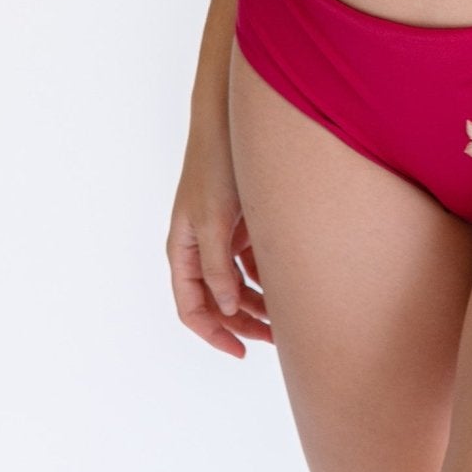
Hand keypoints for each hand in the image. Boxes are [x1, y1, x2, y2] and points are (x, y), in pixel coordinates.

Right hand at [166, 127, 274, 359]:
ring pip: (237, 283)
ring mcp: (220, 235)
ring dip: (259, 302)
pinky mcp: (239, 222)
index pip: (191, 308)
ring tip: (289, 314)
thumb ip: (217, 268)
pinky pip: (251, 261)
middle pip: (218, 301)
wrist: (230, 121)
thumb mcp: (215, 220)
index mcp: (182, 250)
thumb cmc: (217, 167)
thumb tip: (226, 310)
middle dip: (243, 323)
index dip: (214, 334)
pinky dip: (267, 275)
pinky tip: (288, 280)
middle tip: (278, 338)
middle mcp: (198, 247)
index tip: (241, 351)